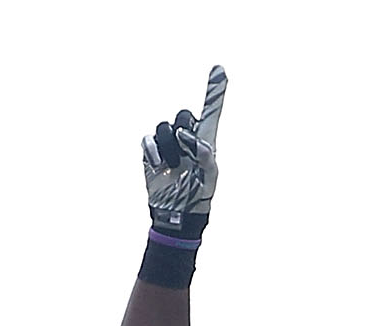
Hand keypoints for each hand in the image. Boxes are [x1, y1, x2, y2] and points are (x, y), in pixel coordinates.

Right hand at [141, 66, 227, 237]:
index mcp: (206, 139)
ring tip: (174, 165)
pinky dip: (152, 150)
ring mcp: (167, 143)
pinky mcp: (150, 152)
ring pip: (164, 127)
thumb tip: (185, 135)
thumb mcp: (210, 176)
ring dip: (169, 146)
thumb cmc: (199, 194)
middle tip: (186, 152)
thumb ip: (205, 154)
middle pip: (182, 114)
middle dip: (183, 130)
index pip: (211, 110)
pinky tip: (158, 165)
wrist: (178, 213)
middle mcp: (186, 136)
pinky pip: (147, 139)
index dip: (215, 90)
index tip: (220, 69)